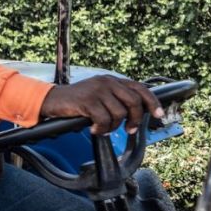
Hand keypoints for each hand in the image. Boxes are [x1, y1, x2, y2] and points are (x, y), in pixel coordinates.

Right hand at [39, 75, 163, 134]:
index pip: (140, 88)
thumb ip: (116, 98)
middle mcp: (107, 82)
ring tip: (103, 128)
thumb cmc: (77, 102)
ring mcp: (97, 90)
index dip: (153, 102)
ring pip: (119, 113)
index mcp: (112, 80)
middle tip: (129, 129)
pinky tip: (93, 128)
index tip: (159, 115)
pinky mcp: (88, 101)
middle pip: (134, 102)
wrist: (52, 100)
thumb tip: (137, 113)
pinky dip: (101, 128)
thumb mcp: (99, 95)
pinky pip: (104, 119)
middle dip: (135, 119)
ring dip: (113, 126)